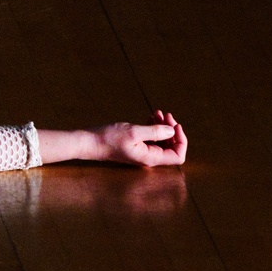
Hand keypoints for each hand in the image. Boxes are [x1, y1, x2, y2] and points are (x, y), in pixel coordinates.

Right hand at [37, 110, 187, 166]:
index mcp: (151, 158)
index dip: (181, 140)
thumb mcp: (134, 132)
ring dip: (163, 126)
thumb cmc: (109, 138)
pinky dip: (154, 127)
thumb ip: (155, 132)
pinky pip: (152, 138)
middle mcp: (149, 157)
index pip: (178, 155)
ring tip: (158, 113)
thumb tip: (172, 130)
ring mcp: (143, 152)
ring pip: (162, 141)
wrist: (90, 142)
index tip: (175, 125)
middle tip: (166, 114)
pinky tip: (150, 117)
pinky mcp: (136, 146)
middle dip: (172, 130)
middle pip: (172, 147)